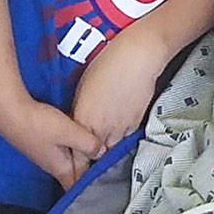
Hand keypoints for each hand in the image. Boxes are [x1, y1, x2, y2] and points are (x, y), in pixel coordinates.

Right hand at [0, 93, 102, 189]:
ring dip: (83, 159)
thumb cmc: (37, 124)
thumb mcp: (68, 132)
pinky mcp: (45, 142)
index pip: (77, 186)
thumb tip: (103, 153)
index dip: (90, 189)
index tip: (106, 186)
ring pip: (70, 161)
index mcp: (61, 168)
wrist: (11, 112)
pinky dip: (75, 147)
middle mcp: (54, 165)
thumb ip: (87, 143)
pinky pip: (65, 149)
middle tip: (108, 169)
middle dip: (89, 174)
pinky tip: (82, 137)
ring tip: (100, 154)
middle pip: (75, 174)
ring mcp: (48, 154)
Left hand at [71, 26, 166, 152]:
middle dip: (91, 151)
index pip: (76, 153)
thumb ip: (79, 111)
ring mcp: (120, 129)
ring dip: (107, 143)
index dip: (76, 156)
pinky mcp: (136, 124)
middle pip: (94, 155)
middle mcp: (101, 130)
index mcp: (84, 120)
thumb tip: (78, 123)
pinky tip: (120, 118)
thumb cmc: (108, 63)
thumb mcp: (83, 86)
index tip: (75, 156)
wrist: (138, 57)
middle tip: (90, 141)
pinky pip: (125, 136)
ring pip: (111, 148)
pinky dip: (121, 133)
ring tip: (106, 129)